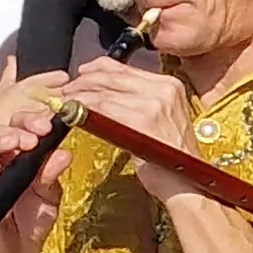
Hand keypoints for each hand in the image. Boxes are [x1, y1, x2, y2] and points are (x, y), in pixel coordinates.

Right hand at [0, 73, 74, 252]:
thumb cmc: (30, 224)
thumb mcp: (49, 197)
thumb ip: (52, 175)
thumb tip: (64, 154)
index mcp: (18, 157)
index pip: (21, 128)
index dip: (32, 120)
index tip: (48, 123)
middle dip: (16, 127)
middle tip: (34, 133)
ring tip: (15, 143)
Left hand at [53, 59, 200, 203]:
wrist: (188, 184)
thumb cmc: (172, 161)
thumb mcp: (162, 121)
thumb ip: (140, 103)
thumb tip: (107, 94)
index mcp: (170, 86)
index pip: (125, 68)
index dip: (97, 69)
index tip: (81, 75)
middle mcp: (164, 89)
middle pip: (112, 75)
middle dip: (83, 81)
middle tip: (66, 90)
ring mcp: (155, 103)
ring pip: (105, 90)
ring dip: (79, 95)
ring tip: (64, 102)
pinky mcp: (143, 119)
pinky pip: (104, 107)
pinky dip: (84, 108)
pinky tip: (73, 113)